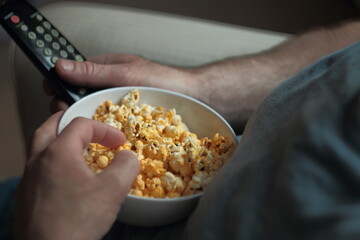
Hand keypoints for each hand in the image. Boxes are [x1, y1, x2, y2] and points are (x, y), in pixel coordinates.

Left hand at [15, 112, 139, 239]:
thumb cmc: (77, 221)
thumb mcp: (112, 191)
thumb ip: (126, 166)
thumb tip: (128, 157)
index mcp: (59, 153)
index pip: (82, 126)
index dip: (105, 130)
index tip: (120, 142)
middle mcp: (38, 161)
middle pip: (50, 128)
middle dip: (70, 122)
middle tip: (85, 126)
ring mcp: (29, 179)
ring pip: (39, 147)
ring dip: (57, 140)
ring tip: (73, 145)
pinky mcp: (26, 196)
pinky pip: (37, 167)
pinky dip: (51, 160)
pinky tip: (64, 175)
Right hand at [44, 53, 283, 132]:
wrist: (193, 98)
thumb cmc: (163, 81)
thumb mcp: (127, 72)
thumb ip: (95, 72)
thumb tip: (61, 66)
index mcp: (107, 71)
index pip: (75, 75)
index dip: (61, 84)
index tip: (53, 94)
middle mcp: (110, 89)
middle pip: (80, 96)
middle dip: (69, 104)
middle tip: (67, 117)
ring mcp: (118, 106)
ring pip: (92, 112)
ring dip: (82, 120)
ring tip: (77, 130)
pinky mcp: (127, 121)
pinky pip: (107, 125)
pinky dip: (98, 130)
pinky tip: (94, 139)